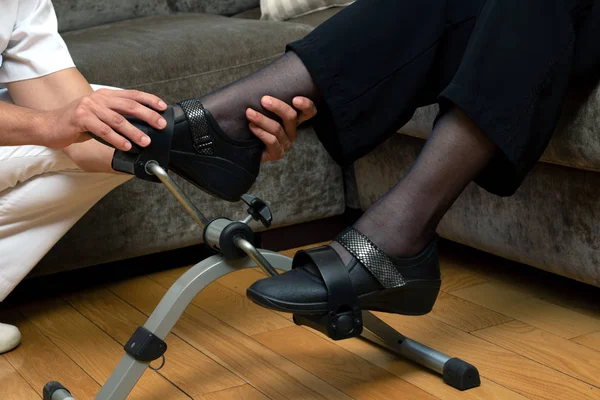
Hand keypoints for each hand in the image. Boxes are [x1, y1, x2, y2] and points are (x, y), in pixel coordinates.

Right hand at [40, 88, 167, 150]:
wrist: (48, 126)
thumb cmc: (76, 123)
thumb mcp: (98, 115)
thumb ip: (115, 116)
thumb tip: (140, 126)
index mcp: (105, 95)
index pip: (132, 95)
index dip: (149, 100)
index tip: (163, 107)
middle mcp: (98, 98)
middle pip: (129, 105)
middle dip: (148, 115)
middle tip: (161, 125)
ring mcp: (89, 107)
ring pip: (118, 120)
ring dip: (134, 132)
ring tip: (146, 141)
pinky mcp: (80, 119)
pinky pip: (103, 130)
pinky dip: (117, 139)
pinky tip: (126, 146)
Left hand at [246, 96, 316, 161]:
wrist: (242, 145)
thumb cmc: (252, 123)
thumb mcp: (261, 109)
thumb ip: (266, 99)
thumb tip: (260, 80)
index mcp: (293, 119)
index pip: (309, 112)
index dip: (306, 105)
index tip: (295, 99)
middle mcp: (292, 131)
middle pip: (291, 117)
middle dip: (277, 107)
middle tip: (263, 100)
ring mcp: (286, 143)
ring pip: (278, 129)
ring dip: (262, 119)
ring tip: (249, 113)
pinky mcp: (277, 153)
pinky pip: (272, 141)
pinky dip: (260, 132)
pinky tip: (251, 126)